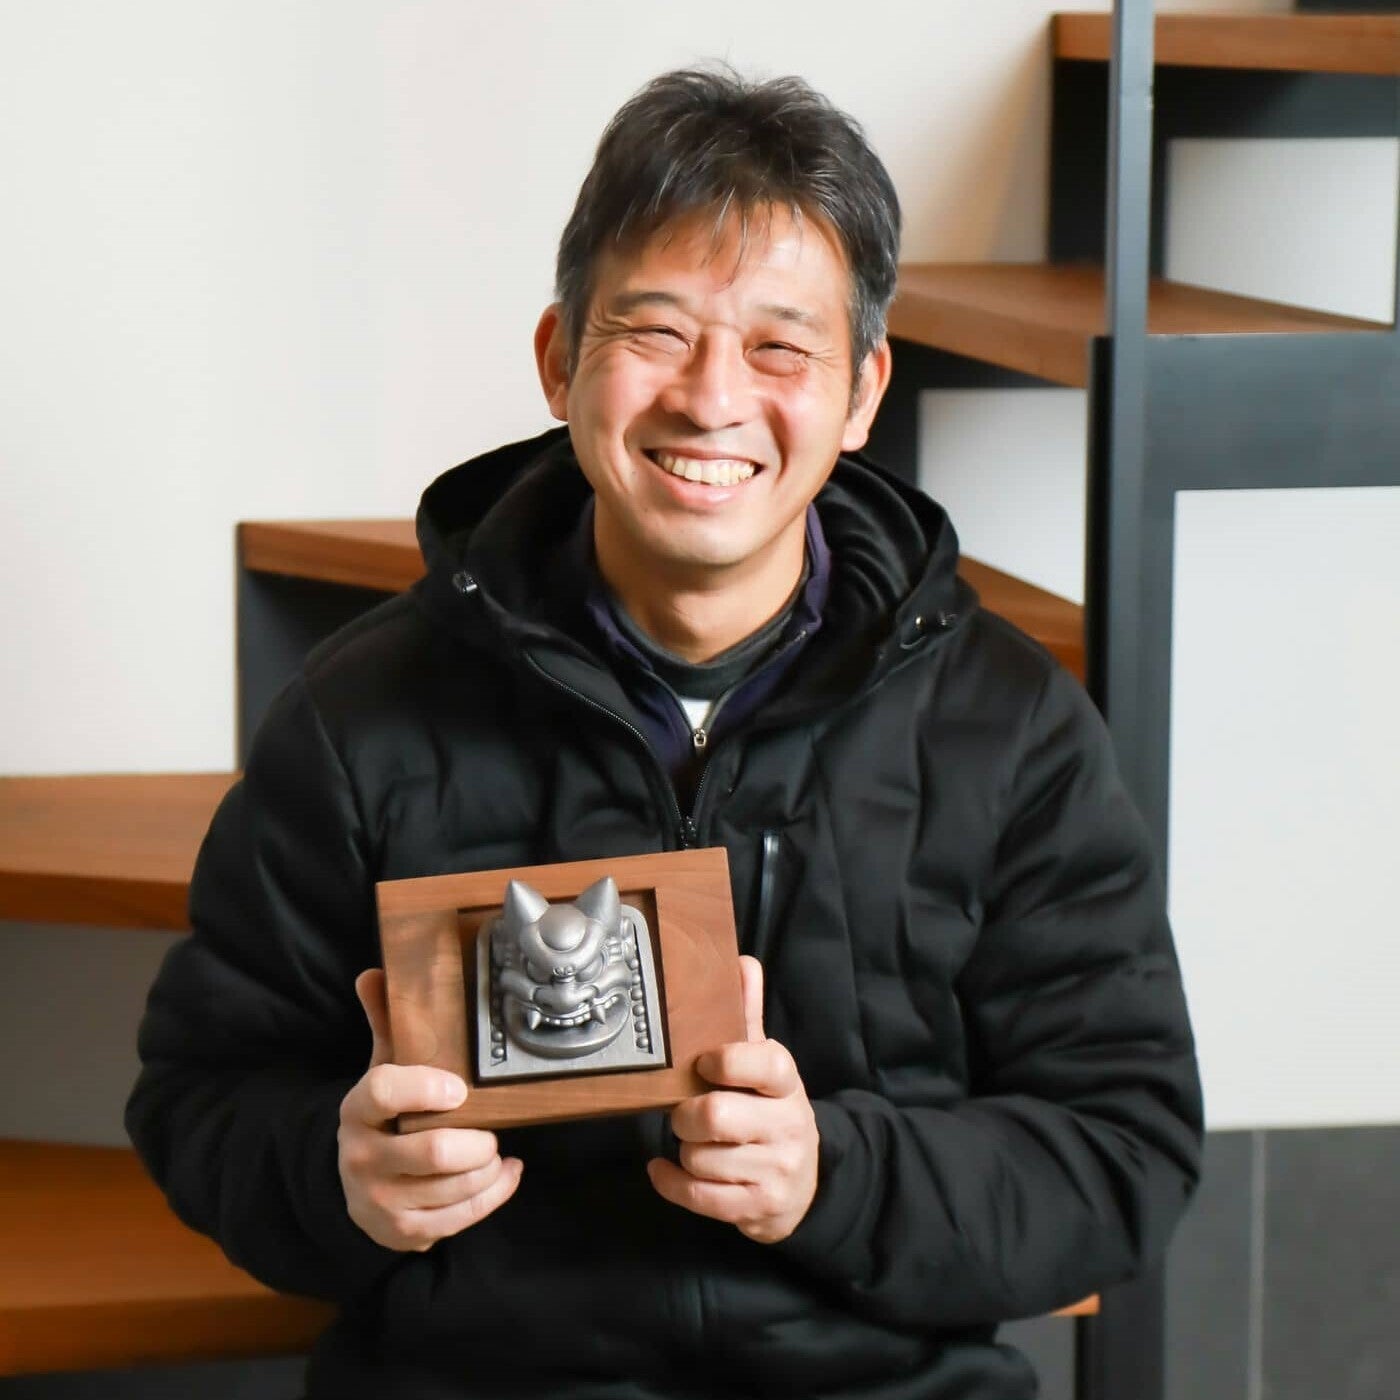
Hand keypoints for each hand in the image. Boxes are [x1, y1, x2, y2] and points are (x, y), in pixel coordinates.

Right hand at [338, 969, 522, 1250]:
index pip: (383, 1091)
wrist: (354, 1185)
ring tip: (498, 1150)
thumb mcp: (381, 1068)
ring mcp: (381, 1200)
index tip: (459, 1089)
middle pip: (433, 1152)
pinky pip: (462, 1217)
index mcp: (357, 1109)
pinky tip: (506, 1173)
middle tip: (490, 1128)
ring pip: (454, 1187)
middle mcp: (362, 1157)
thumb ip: (385, 1021)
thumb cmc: (385, 1116)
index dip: (424, 1087)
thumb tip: (375, 972)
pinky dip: (495, 1193)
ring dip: (489, 1167)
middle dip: (477, 1141)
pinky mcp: (402, 1232)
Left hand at [647, 955, 818, 1243]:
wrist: (807, 1181)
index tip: (703, 1063)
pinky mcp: (758, 1208)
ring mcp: (775, 1171)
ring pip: (702, 1159)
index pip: (763, 1063)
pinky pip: (699, 1197)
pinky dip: (671, 1182)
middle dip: (686, 1115)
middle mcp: (787, 1125)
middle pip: (718, 1115)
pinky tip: (664, 1169)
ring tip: (690, 1141)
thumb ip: (748, 1016)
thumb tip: (742, 961)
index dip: (726, 1060)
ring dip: (683, 1150)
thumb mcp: (765, 1065)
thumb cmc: (770, 1110)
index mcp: (787, 1082)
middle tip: (683, 1111)